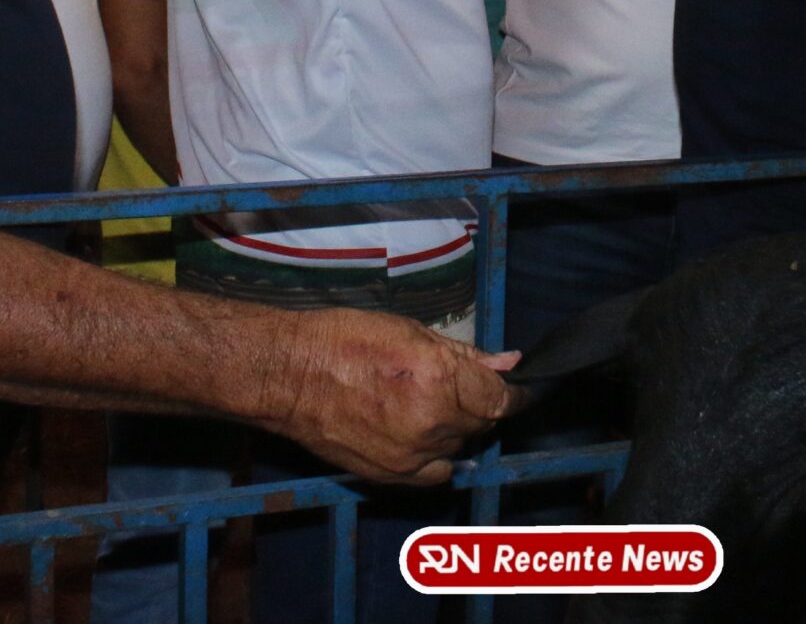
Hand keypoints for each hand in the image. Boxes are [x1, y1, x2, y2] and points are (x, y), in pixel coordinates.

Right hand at [262, 307, 519, 484]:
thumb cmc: (344, 341)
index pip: (500, 398)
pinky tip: (420, 436)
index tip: (515, 389)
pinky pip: (435, 474)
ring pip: (459, 447)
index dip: (513, 393)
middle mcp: (431, 421)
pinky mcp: (390, 475)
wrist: (290, 375)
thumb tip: (508, 362)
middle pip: (482, 424)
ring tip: (426, 405)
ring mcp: (411, 453)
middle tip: (454, 386)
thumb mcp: (411, 331)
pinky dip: (436, 457)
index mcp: (439, 378)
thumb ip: (465, 354)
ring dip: (454, 429)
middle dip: (478, 405)